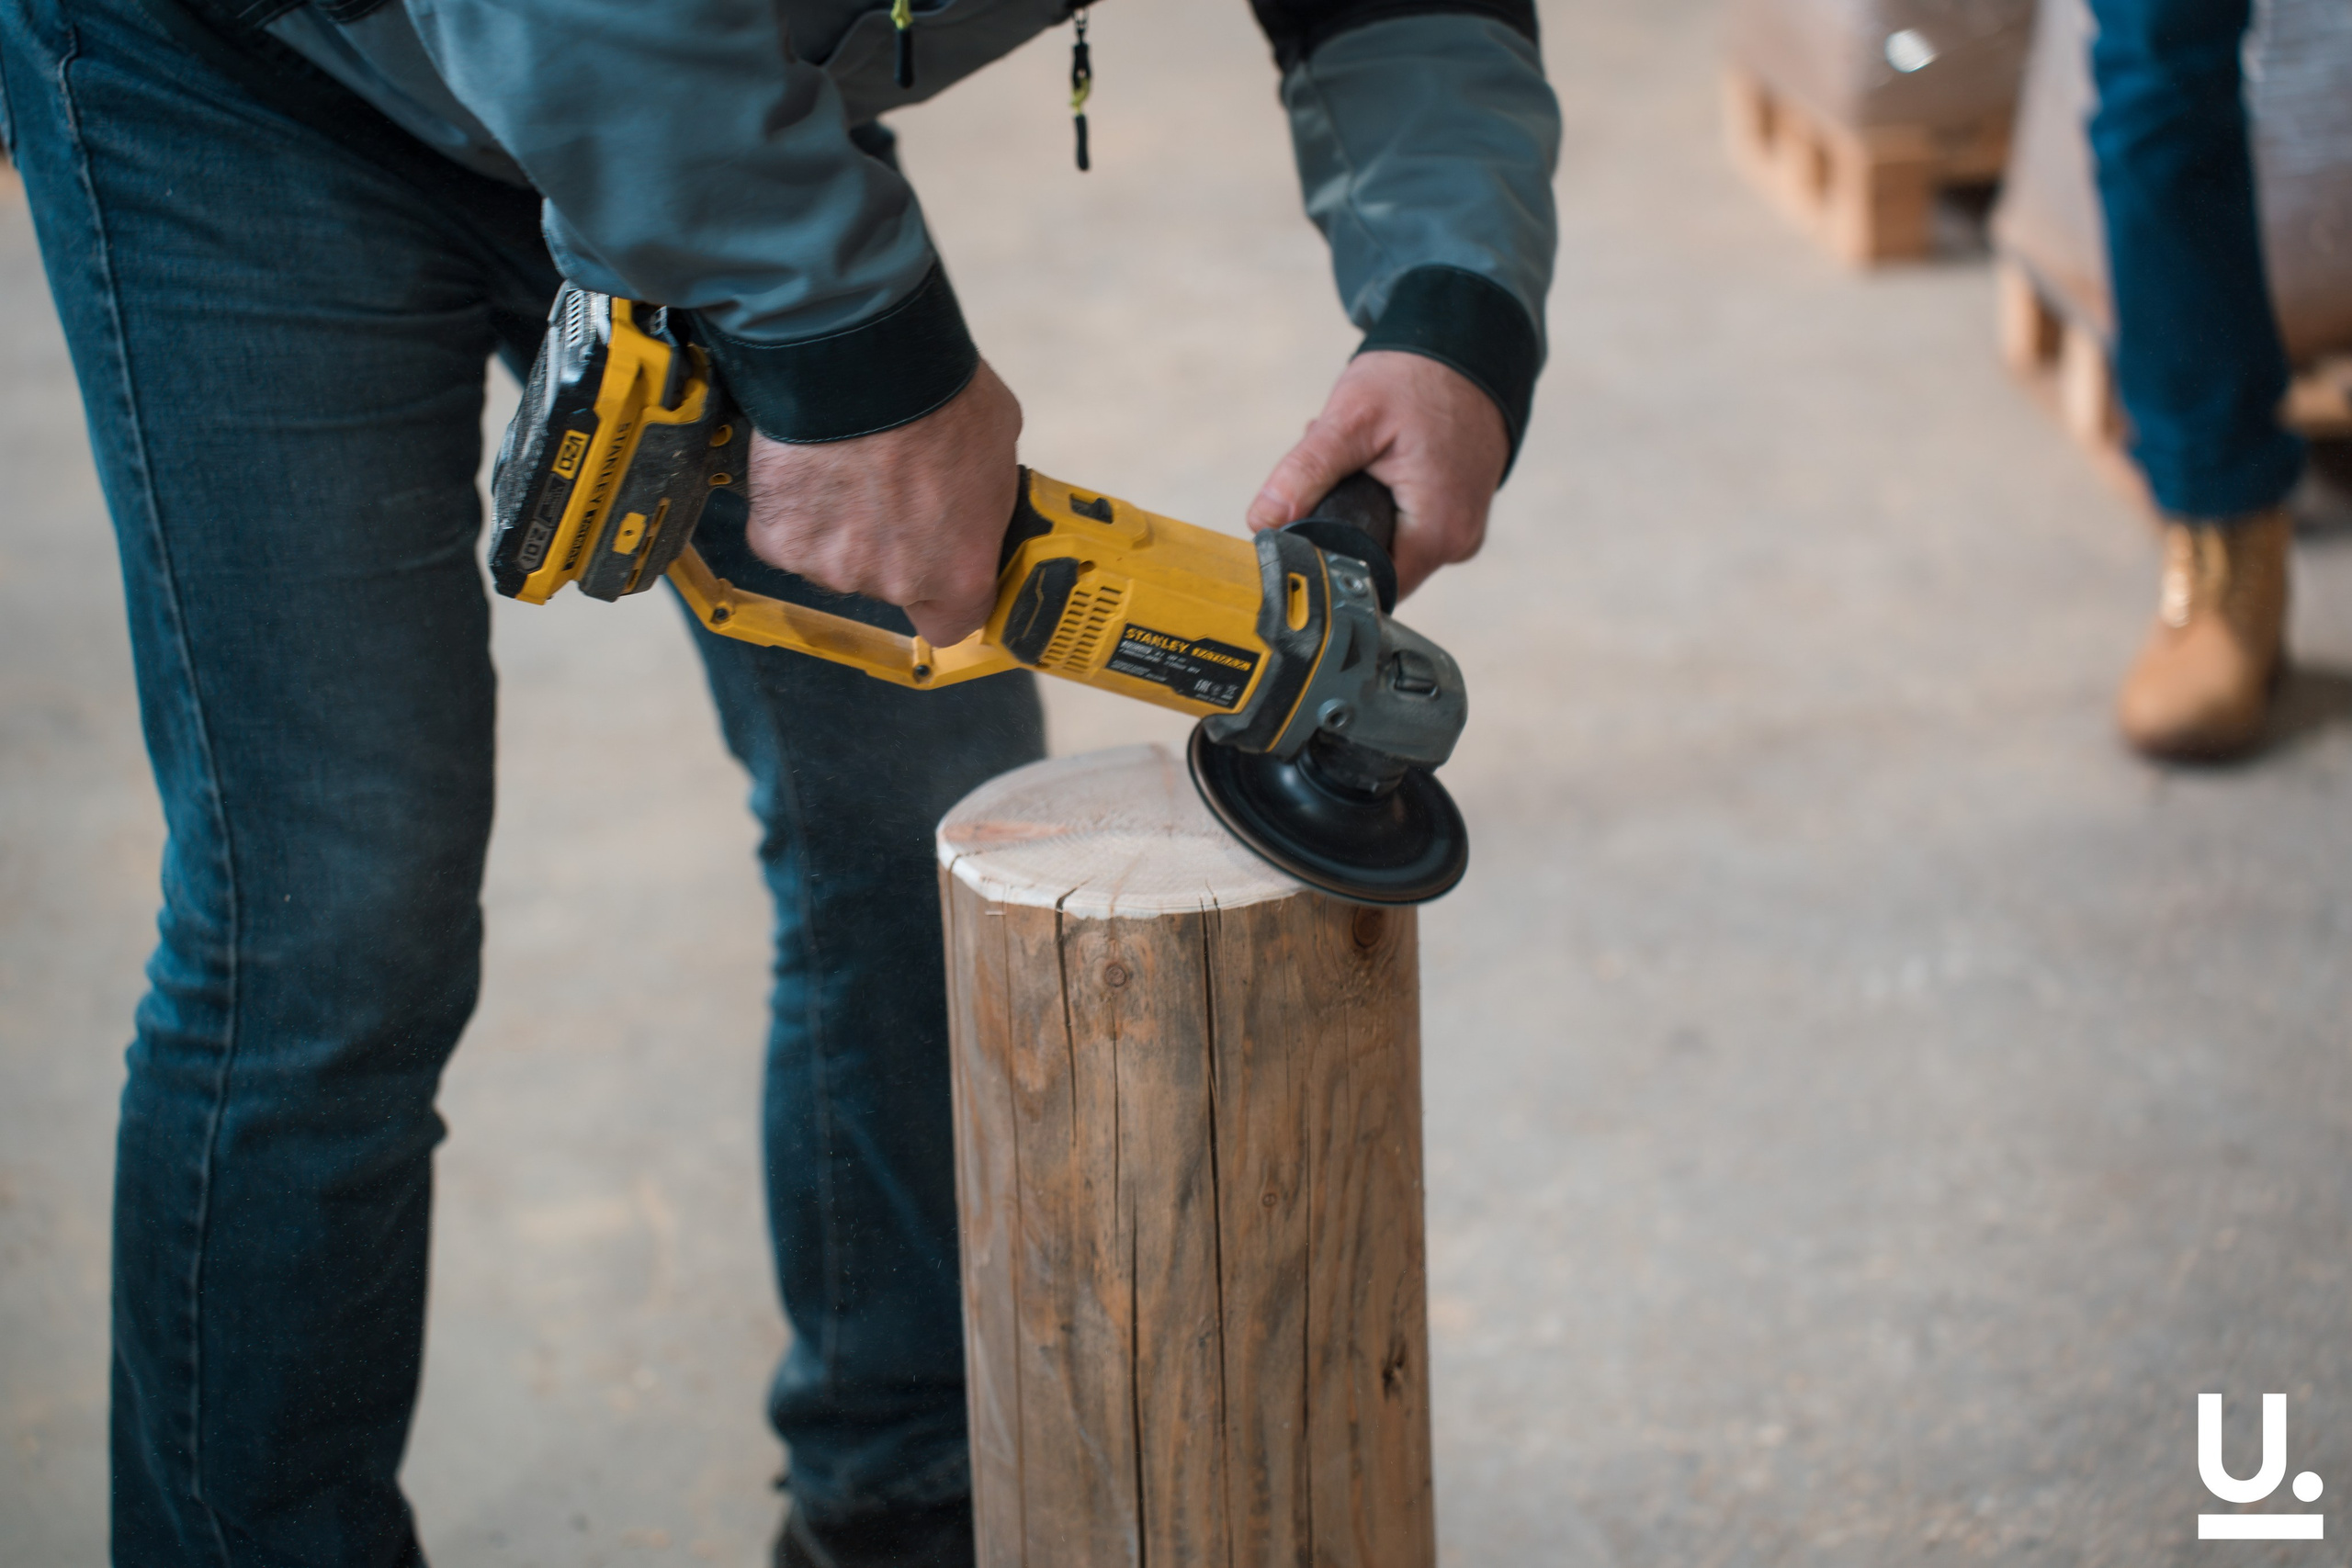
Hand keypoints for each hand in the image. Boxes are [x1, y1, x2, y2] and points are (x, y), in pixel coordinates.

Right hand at [744, 359, 1021, 646]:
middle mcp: (893, 583)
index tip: (937, 561)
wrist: (862, 359)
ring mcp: (830, 566)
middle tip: (889, 482)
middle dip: (889, 542)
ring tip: (848, 463)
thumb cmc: (940, 396)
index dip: (943, 592)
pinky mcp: (777, 539)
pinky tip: (809, 464)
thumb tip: (973, 504)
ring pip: (834, 558)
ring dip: (839, 524)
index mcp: (959, 573)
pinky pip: (787, 533)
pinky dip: (795, 506)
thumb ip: (982, 502)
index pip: (951, 622)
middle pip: (888, 583)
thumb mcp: (998, 451)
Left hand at [1245, 351, 1509, 599]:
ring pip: (1389, 542)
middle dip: (1340, 525)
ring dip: (1359, 508)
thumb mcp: (1351, 419)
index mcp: (1438, 531)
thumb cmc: (1419, 375)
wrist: (1471, 342)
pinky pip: (1409, 523)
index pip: (1368, 584)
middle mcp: (1458, 541)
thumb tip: (1262, 522)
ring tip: (1356, 457)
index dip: (1327, 565)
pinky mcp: (1459, 511)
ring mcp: (1463, 528)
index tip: (1300, 530)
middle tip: (1331, 473)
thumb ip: (1305, 472)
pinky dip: (1383, 497)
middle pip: (1375, 564)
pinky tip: (1376, 459)